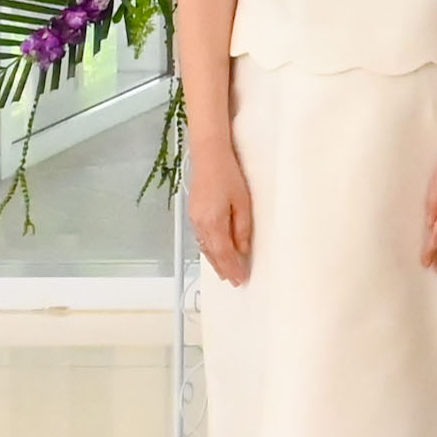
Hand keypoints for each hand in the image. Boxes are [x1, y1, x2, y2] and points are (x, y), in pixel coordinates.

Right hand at [187, 143, 253, 285]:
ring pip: (205, 247)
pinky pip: (201, 238)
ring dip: (216, 261)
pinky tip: (215, 252)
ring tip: (226, 272)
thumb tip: (242, 249)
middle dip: (224, 269)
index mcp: (212, 222)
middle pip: (212, 253)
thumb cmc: (228, 174)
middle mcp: (200, 224)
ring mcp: (194, 218)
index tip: (241, 280)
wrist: (209, 155)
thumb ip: (242, 228)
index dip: (232, 269)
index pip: (223, 254)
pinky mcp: (194, 213)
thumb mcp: (243, 202)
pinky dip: (209, 249)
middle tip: (235, 281)